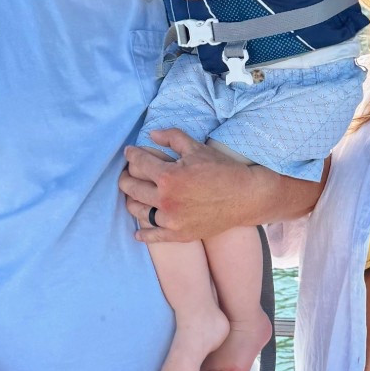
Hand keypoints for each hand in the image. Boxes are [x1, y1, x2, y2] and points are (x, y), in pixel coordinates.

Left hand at [120, 129, 255, 242]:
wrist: (244, 197)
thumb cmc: (222, 169)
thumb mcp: (197, 147)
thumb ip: (172, 137)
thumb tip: (151, 135)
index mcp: (168, 176)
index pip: (138, 163)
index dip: (131, 155)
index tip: (130, 152)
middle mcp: (166, 200)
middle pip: (131, 188)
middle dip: (125, 178)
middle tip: (126, 174)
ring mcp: (171, 220)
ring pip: (137, 211)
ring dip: (131, 201)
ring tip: (133, 196)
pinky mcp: (179, 234)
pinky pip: (152, 235)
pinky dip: (142, 233)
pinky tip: (138, 231)